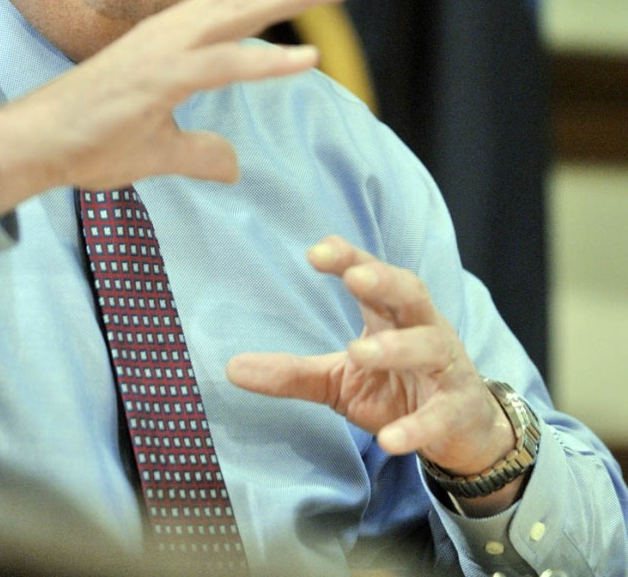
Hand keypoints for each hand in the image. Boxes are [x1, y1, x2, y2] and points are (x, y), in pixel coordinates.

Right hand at [0, 0, 364, 213]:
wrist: (37, 145)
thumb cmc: (92, 139)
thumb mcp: (162, 149)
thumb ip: (201, 151)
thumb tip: (233, 165)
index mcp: (177, 35)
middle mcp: (176, 30)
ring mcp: (167, 50)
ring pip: (242, 10)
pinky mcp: (160, 78)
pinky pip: (221, 67)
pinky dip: (266, 62)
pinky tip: (308, 58)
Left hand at [227, 235, 520, 512]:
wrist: (461, 431)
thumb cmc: (395, 388)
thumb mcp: (339, 378)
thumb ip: (292, 371)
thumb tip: (230, 368)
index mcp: (391, 314)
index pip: (371, 274)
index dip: (348, 258)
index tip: (315, 251)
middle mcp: (422, 329)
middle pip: (410, 292)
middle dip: (384, 280)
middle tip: (355, 276)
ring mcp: (444, 368)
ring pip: (427, 346)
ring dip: (396, 347)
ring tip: (359, 351)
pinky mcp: (457, 411)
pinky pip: (438, 416)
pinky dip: (416, 427)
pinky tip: (390, 440)